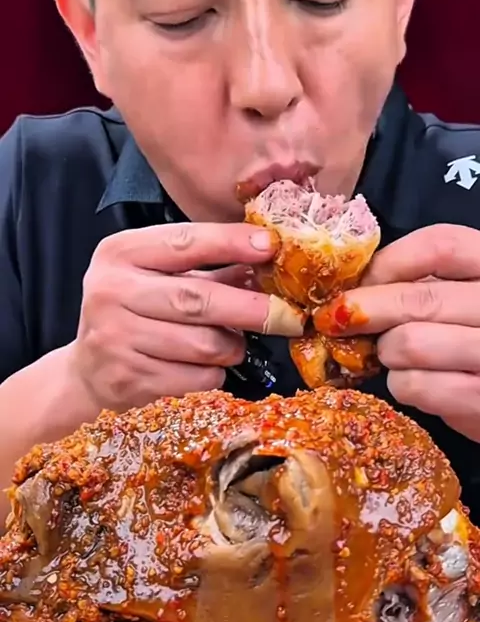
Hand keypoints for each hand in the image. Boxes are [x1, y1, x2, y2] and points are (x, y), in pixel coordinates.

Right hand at [71, 223, 302, 410]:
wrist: (88, 371)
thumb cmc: (134, 314)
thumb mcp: (159, 279)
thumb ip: (210, 269)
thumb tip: (269, 261)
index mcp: (121, 254)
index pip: (184, 242)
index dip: (230, 243)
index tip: (270, 246)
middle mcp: (111, 292)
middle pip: (197, 300)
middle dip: (250, 308)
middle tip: (288, 316)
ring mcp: (116, 338)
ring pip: (202, 344)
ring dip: (231, 347)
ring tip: (233, 344)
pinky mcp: (128, 379)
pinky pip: (196, 377)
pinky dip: (214, 373)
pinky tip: (206, 366)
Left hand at [313, 225, 479, 441]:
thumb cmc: (474, 335)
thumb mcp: (461, 296)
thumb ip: (423, 282)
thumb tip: (355, 285)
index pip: (439, 247)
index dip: (388, 263)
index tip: (360, 280)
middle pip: (418, 299)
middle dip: (365, 310)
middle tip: (338, 320)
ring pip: (409, 344)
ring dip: (386, 351)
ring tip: (392, 354)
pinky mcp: (477, 398)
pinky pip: (414, 385)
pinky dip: (400, 384)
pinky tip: (412, 381)